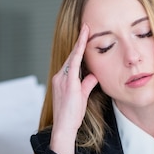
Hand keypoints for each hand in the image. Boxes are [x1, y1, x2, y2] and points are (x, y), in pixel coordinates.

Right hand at [49, 24, 97, 153]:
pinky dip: (78, 54)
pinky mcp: (68, 85)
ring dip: (80, 44)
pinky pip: (74, 66)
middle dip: (79, 41)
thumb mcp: (82, 96)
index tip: (84, 34)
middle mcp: (60, 77)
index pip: (72, 60)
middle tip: (87, 26)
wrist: (64, 127)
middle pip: (72, 56)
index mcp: (62, 80)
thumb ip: (87, 84)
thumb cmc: (72, 115)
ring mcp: (62, 80)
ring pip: (73, 58)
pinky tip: (82, 45)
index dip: (78, 47)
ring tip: (86, 31)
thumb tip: (93, 76)